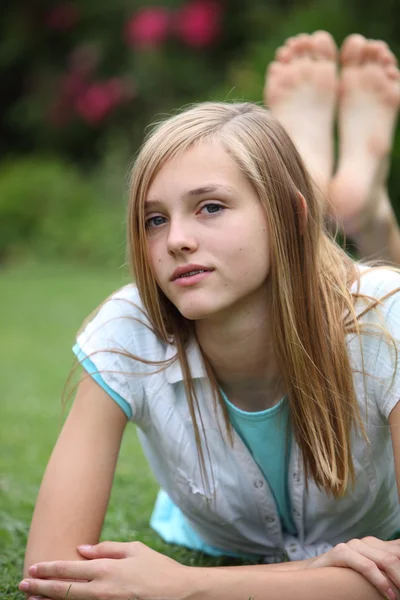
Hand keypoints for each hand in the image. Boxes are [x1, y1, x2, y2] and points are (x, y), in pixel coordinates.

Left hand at [19, 541, 191, 599]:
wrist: (180, 595)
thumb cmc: (158, 569)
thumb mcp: (135, 550)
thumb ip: (107, 548)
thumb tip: (83, 549)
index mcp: (107, 570)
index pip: (70, 570)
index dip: (49, 570)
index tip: (34, 569)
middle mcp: (102, 590)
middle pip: (63, 591)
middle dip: (40, 588)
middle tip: (23, 586)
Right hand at [308, 536, 399, 599]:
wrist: (313, 575)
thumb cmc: (345, 579)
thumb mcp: (369, 572)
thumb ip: (384, 567)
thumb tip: (397, 573)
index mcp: (377, 545)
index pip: (399, 549)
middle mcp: (367, 542)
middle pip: (396, 555)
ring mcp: (353, 545)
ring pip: (387, 560)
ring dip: (398, 579)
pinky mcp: (341, 552)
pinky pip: (367, 566)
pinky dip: (381, 581)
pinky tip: (388, 595)